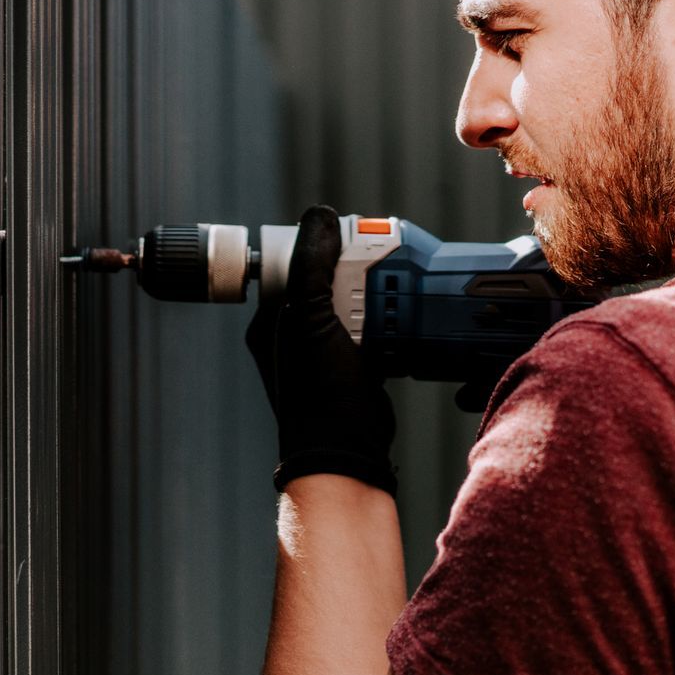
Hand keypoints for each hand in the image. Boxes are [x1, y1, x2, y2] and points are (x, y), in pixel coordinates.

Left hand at [245, 205, 397, 494]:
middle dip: (358, 268)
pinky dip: (386, 319)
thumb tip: (319, 219)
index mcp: (273, 317)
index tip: (356, 237)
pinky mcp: (351, 363)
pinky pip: (370, 326)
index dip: (325, 246)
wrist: (347, 455)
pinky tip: (401, 315)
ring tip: (396, 286)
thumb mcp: (312, 320)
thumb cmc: (317, 396)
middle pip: (329, 277)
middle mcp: (294, 331)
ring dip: (376, 293)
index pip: (296, 261)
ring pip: (352, 300)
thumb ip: (312, 267)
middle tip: (384, 260)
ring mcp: (324, 348)